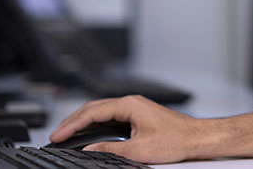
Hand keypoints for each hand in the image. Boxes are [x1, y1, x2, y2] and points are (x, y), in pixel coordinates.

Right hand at [50, 95, 215, 163]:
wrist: (197, 138)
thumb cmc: (176, 140)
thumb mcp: (139, 150)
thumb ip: (111, 150)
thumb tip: (90, 151)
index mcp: (129, 104)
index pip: (92, 112)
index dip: (72, 125)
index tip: (58, 135)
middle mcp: (130, 102)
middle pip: (93, 108)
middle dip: (73, 122)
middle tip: (56, 135)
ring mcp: (134, 107)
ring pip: (101, 112)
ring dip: (83, 122)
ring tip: (67, 134)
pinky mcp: (137, 115)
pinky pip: (110, 116)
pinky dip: (95, 124)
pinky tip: (89, 133)